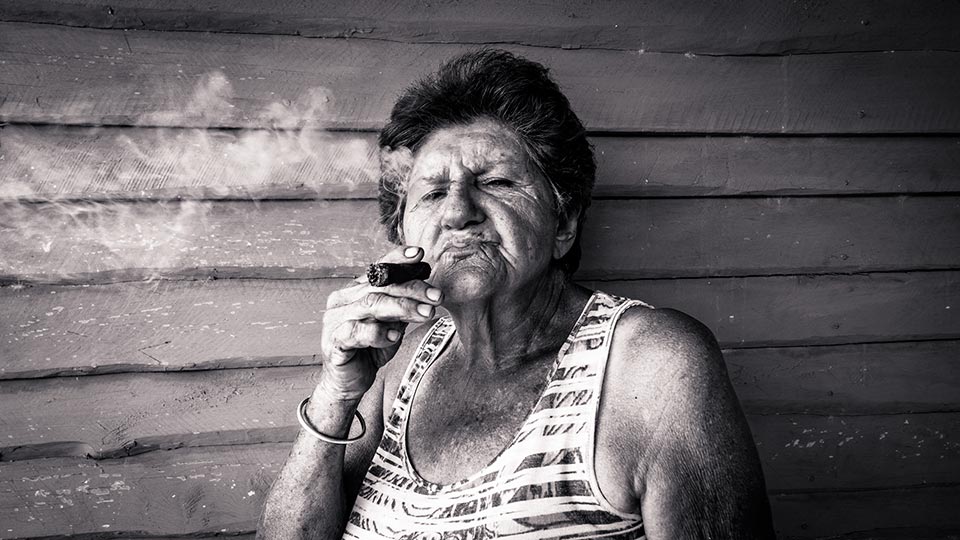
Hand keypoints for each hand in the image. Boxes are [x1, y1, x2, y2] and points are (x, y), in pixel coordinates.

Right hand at [318, 246, 441, 400]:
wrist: (348, 383)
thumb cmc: (369, 350)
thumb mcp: (392, 324)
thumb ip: (403, 307)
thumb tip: (428, 290)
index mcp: (354, 291)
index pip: (377, 270)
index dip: (397, 260)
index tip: (420, 256)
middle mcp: (342, 301)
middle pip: (380, 287)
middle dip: (412, 289)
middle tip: (437, 296)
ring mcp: (335, 320)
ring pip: (371, 305)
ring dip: (402, 308)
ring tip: (426, 314)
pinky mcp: (334, 342)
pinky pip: (356, 332)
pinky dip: (378, 332)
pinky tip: (395, 335)